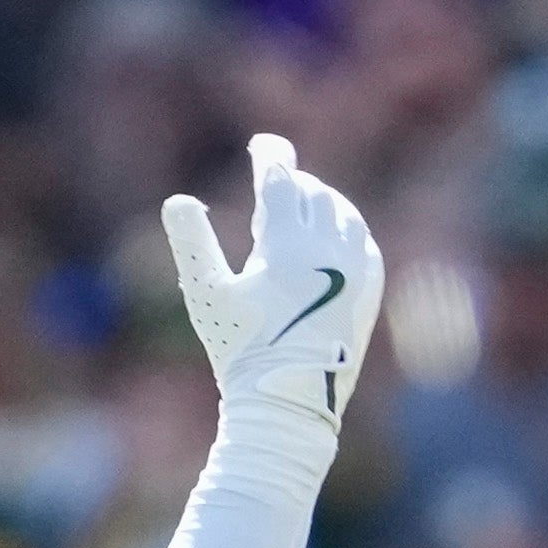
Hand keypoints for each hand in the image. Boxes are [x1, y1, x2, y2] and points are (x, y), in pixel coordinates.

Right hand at [160, 128, 380, 458]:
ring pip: (343, 214)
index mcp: (287, 245)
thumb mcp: (207, 295)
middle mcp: (328, 251)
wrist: (289, 403)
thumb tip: (178, 200)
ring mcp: (355, 271)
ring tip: (298, 210)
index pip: (281, 179)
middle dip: (290, 185)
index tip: (262, 144)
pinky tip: (332, 237)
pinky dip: (345, 229)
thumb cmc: (240, 350)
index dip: (270, 154)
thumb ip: (192, 243)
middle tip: (269, 191)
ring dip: (320, 203)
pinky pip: (363, 242)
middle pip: (312, 193)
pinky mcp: (368, 293)